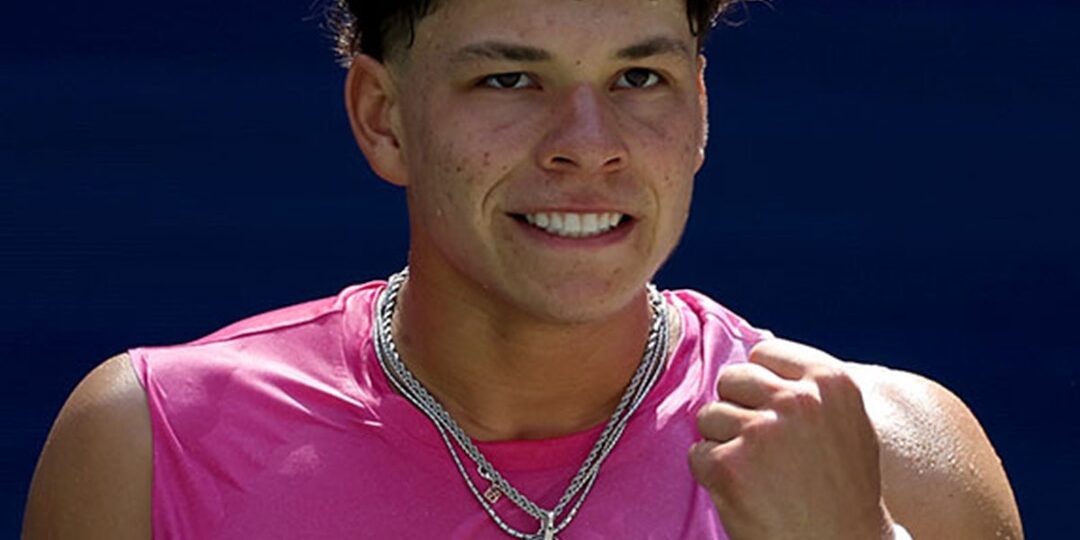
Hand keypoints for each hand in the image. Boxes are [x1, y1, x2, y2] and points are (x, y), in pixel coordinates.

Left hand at [689, 339, 893, 539]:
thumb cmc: (842, 489)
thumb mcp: (844, 422)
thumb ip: (806, 384)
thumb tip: (756, 351)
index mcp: (830, 381)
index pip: (763, 354)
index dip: (761, 385)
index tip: (775, 414)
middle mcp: (797, 400)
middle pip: (732, 379)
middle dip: (739, 410)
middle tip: (765, 450)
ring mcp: (761, 432)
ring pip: (710, 415)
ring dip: (724, 443)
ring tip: (759, 474)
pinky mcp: (729, 466)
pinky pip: (697, 454)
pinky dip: (713, 475)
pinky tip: (745, 492)